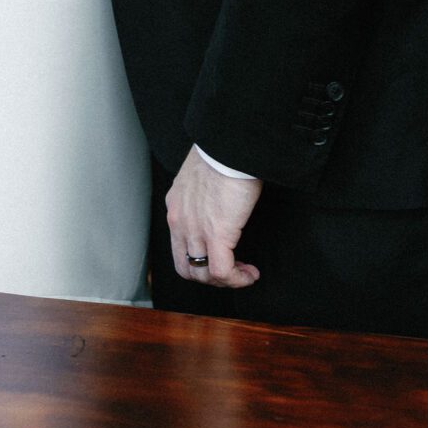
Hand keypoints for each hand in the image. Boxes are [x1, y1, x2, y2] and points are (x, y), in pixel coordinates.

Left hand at [166, 148, 261, 288]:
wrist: (229, 146)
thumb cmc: (222, 154)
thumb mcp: (201, 177)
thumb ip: (203, 194)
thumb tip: (219, 203)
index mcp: (176, 207)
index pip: (179, 247)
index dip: (199, 260)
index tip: (220, 257)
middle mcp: (180, 221)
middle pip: (186, 268)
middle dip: (209, 278)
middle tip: (231, 272)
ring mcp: (196, 229)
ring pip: (203, 274)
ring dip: (226, 280)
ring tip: (244, 273)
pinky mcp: (217, 233)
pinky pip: (222, 271)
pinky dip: (237, 279)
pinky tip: (250, 274)